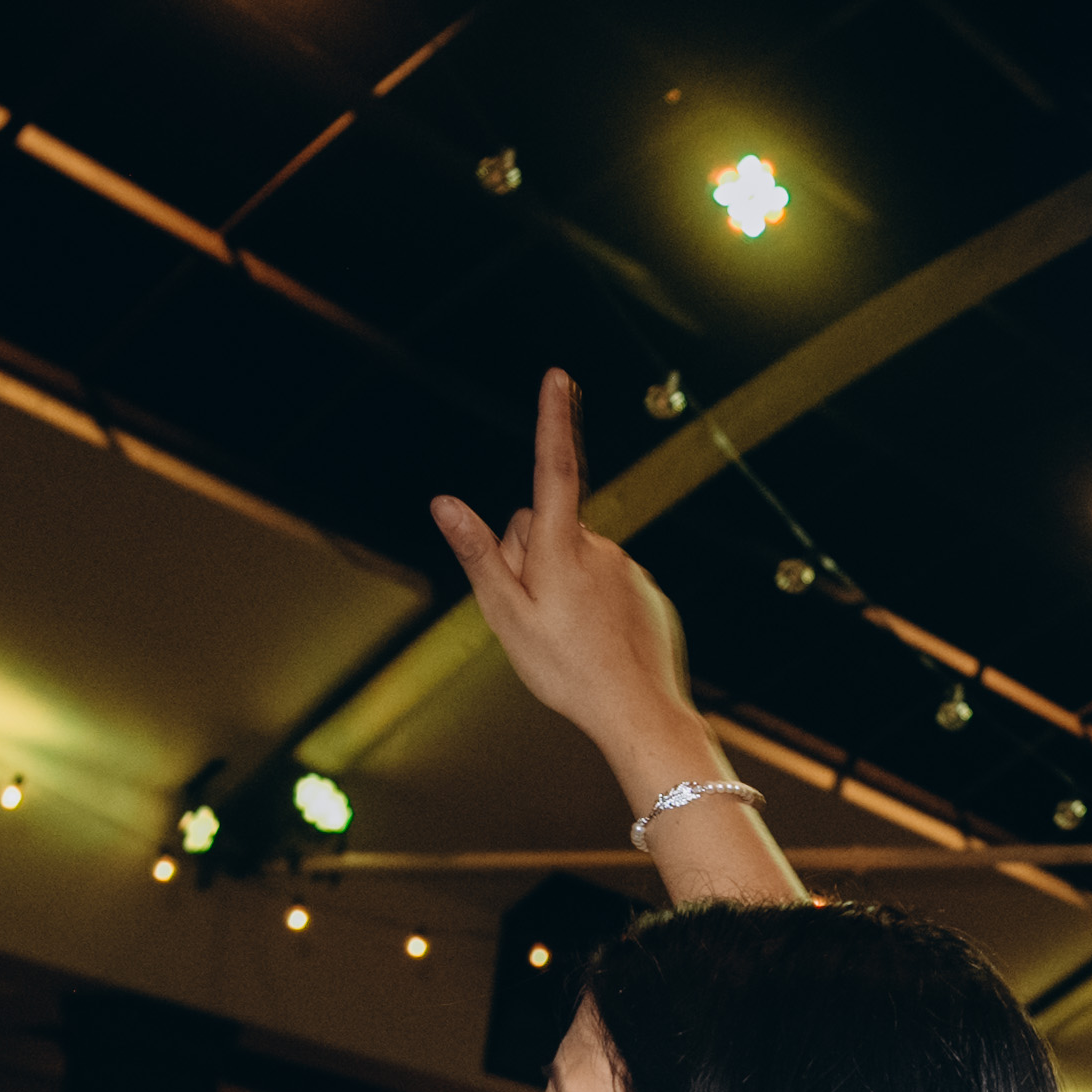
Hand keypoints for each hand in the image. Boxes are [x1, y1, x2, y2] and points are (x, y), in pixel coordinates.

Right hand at [432, 370, 700, 789]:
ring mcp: (627, 567)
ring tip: (568, 636)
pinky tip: (596, 641)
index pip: (553, 468)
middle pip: (542, 528)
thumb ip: (479, 554)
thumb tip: (445, 503)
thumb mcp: (507, 616)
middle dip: (529, 556)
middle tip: (534, 614)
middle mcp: (600, 546)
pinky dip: (592, 601)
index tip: (559, 377)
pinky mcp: (646, 590)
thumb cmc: (567, 671)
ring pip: (575, 557)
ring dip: (562, 582)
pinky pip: (605, 580)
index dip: (553, 420)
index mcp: (561, 548)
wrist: (639, 713)